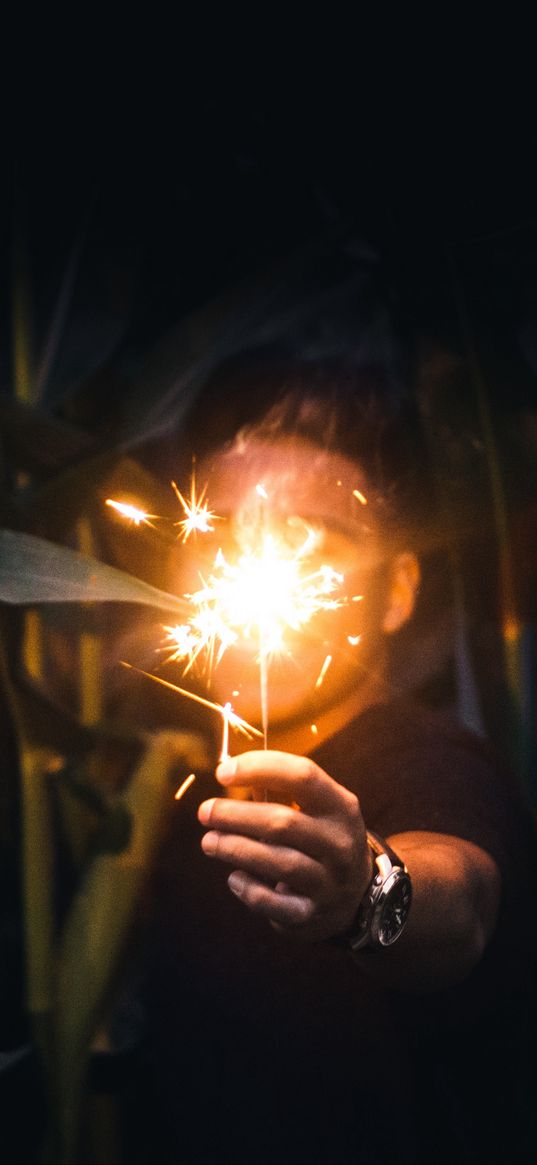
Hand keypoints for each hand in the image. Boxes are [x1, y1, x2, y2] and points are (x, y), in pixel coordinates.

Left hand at [197, 750, 372, 941]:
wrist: (357, 897)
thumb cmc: (322, 839)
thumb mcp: (316, 810)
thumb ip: (280, 790)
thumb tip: (231, 770)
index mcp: (340, 806)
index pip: (302, 776)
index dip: (259, 768)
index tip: (223, 772)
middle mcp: (339, 843)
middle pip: (283, 823)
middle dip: (236, 815)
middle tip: (206, 812)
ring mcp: (329, 882)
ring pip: (277, 863)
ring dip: (235, 849)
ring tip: (209, 842)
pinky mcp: (311, 914)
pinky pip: (274, 904)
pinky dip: (249, 889)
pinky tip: (234, 878)